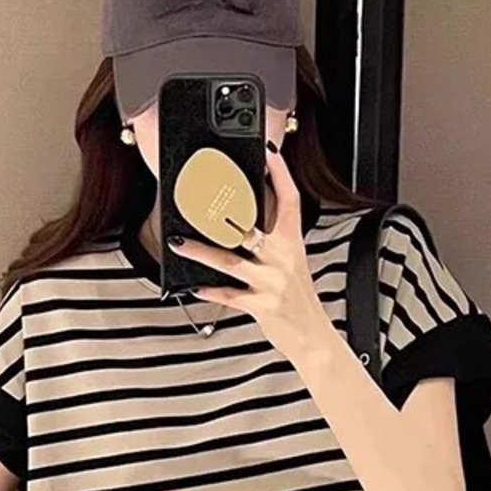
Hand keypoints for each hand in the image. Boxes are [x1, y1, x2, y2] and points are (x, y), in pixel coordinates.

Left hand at [167, 145, 334, 362]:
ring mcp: (272, 282)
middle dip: (223, 212)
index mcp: (293, 243)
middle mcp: (284, 258)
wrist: (312, 336)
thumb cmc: (297, 298)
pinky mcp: (262, 305)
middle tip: (198, 195)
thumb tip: (244, 218)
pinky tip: (194, 285)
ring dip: (200, 251)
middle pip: (250, 227)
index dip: (280, 174)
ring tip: (178, 242)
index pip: (289, 201)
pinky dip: (210, 290)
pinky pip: (229, 295)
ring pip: (230, 260)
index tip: (267, 153)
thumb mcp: (292, 263)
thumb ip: (272, 240)